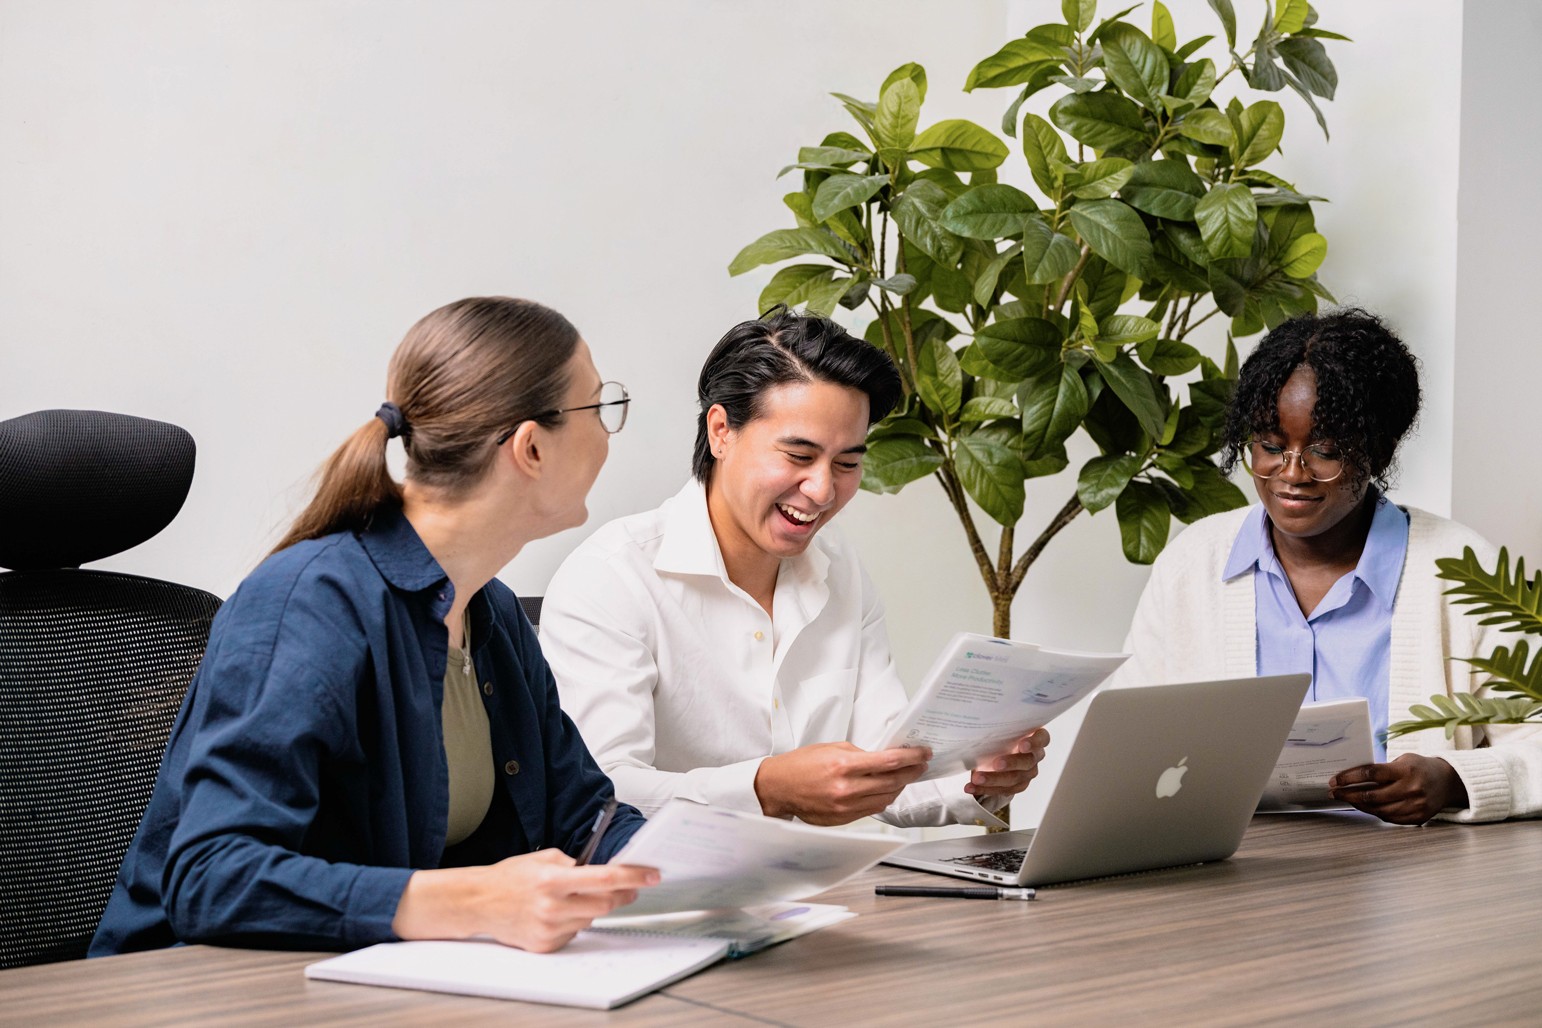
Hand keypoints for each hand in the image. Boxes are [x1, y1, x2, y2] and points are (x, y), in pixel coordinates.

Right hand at [392, 848, 659, 951]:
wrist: (479, 903)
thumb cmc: (510, 877)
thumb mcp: (543, 858)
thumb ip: (575, 864)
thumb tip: (605, 870)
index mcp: (553, 880)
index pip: (605, 878)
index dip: (634, 876)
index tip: (652, 874)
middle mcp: (553, 906)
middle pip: (606, 904)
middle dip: (621, 893)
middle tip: (629, 886)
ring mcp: (550, 929)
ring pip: (592, 919)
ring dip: (594, 907)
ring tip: (575, 897)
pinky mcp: (546, 945)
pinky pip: (575, 933)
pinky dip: (575, 922)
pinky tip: (558, 913)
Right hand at [755, 742, 929, 824]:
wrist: (779, 788)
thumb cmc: (801, 765)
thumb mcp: (831, 748)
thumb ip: (859, 753)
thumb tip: (882, 758)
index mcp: (843, 765)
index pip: (889, 762)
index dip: (911, 757)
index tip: (923, 753)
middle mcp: (846, 788)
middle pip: (892, 781)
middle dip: (911, 771)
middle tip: (921, 764)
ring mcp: (845, 807)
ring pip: (886, 798)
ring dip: (900, 786)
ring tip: (906, 776)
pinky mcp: (844, 819)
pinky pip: (873, 809)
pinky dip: (884, 798)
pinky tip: (887, 790)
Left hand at [966, 728, 1050, 801]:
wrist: (999, 751)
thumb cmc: (1002, 735)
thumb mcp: (1002, 728)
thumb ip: (998, 725)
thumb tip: (979, 720)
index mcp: (1035, 738)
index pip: (1042, 739)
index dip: (1034, 743)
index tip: (1022, 745)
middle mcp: (1035, 756)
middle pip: (1027, 762)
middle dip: (1011, 763)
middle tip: (996, 764)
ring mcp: (1028, 773)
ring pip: (1014, 779)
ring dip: (993, 780)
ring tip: (976, 779)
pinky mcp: (1018, 785)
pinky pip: (1003, 790)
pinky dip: (985, 789)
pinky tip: (971, 787)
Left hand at [1328, 754, 1468, 824]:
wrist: (1449, 782)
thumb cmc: (1419, 767)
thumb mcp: (1402, 760)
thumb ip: (1381, 770)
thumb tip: (1352, 778)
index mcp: (1405, 770)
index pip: (1371, 774)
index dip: (1349, 778)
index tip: (1334, 781)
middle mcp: (1411, 789)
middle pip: (1372, 796)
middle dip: (1348, 795)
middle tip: (1334, 793)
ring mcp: (1416, 806)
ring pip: (1379, 810)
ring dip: (1359, 806)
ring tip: (1347, 799)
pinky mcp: (1418, 817)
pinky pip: (1390, 819)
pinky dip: (1375, 813)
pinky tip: (1365, 807)